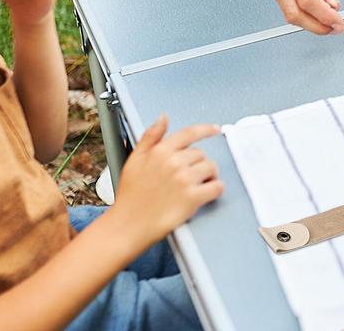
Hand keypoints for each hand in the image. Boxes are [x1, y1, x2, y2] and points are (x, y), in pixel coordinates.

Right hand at [111, 115, 223, 249]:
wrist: (127, 226)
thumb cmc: (130, 196)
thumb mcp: (135, 159)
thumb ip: (151, 136)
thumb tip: (163, 118)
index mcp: (161, 151)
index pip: (190, 133)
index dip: (206, 129)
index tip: (215, 129)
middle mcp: (174, 162)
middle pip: (201, 154)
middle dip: (197, 164)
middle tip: (187, 176)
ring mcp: (184, 180)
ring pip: (210, 168)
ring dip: (209, 176)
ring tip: (198, 184)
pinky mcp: (192, 198)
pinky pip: (216, 187)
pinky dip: (216, 189)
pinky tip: (208, 192)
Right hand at [242, 0, 343, 34]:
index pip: (308, 0)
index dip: (325, 16)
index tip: (338, 22)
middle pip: (296, 15)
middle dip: (318, 27)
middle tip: (335, 27)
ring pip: (289, 13)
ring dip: (310, 21)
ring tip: (328, 18)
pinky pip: (285, 4)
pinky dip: (301, 11)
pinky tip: (313, 7)